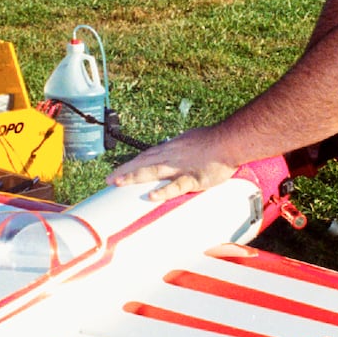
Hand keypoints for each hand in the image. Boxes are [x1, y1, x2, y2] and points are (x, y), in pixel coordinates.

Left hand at [106, 127, 238, 201]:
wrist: (229, 141)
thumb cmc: (212, 140)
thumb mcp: (188, 140)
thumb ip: (177, 149)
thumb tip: (168, 152)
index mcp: (170, 148)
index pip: (144, 156)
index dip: (130, 164)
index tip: (117, 172)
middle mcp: (170, 156)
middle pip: (143, 163)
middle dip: (124, 172)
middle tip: (108, 180)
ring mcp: (180, 167)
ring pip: (152, 172)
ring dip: (134, 177)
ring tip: (119, 183)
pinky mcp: (192, 178)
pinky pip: (175, 186)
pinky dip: (163, 191)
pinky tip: (151, 196)